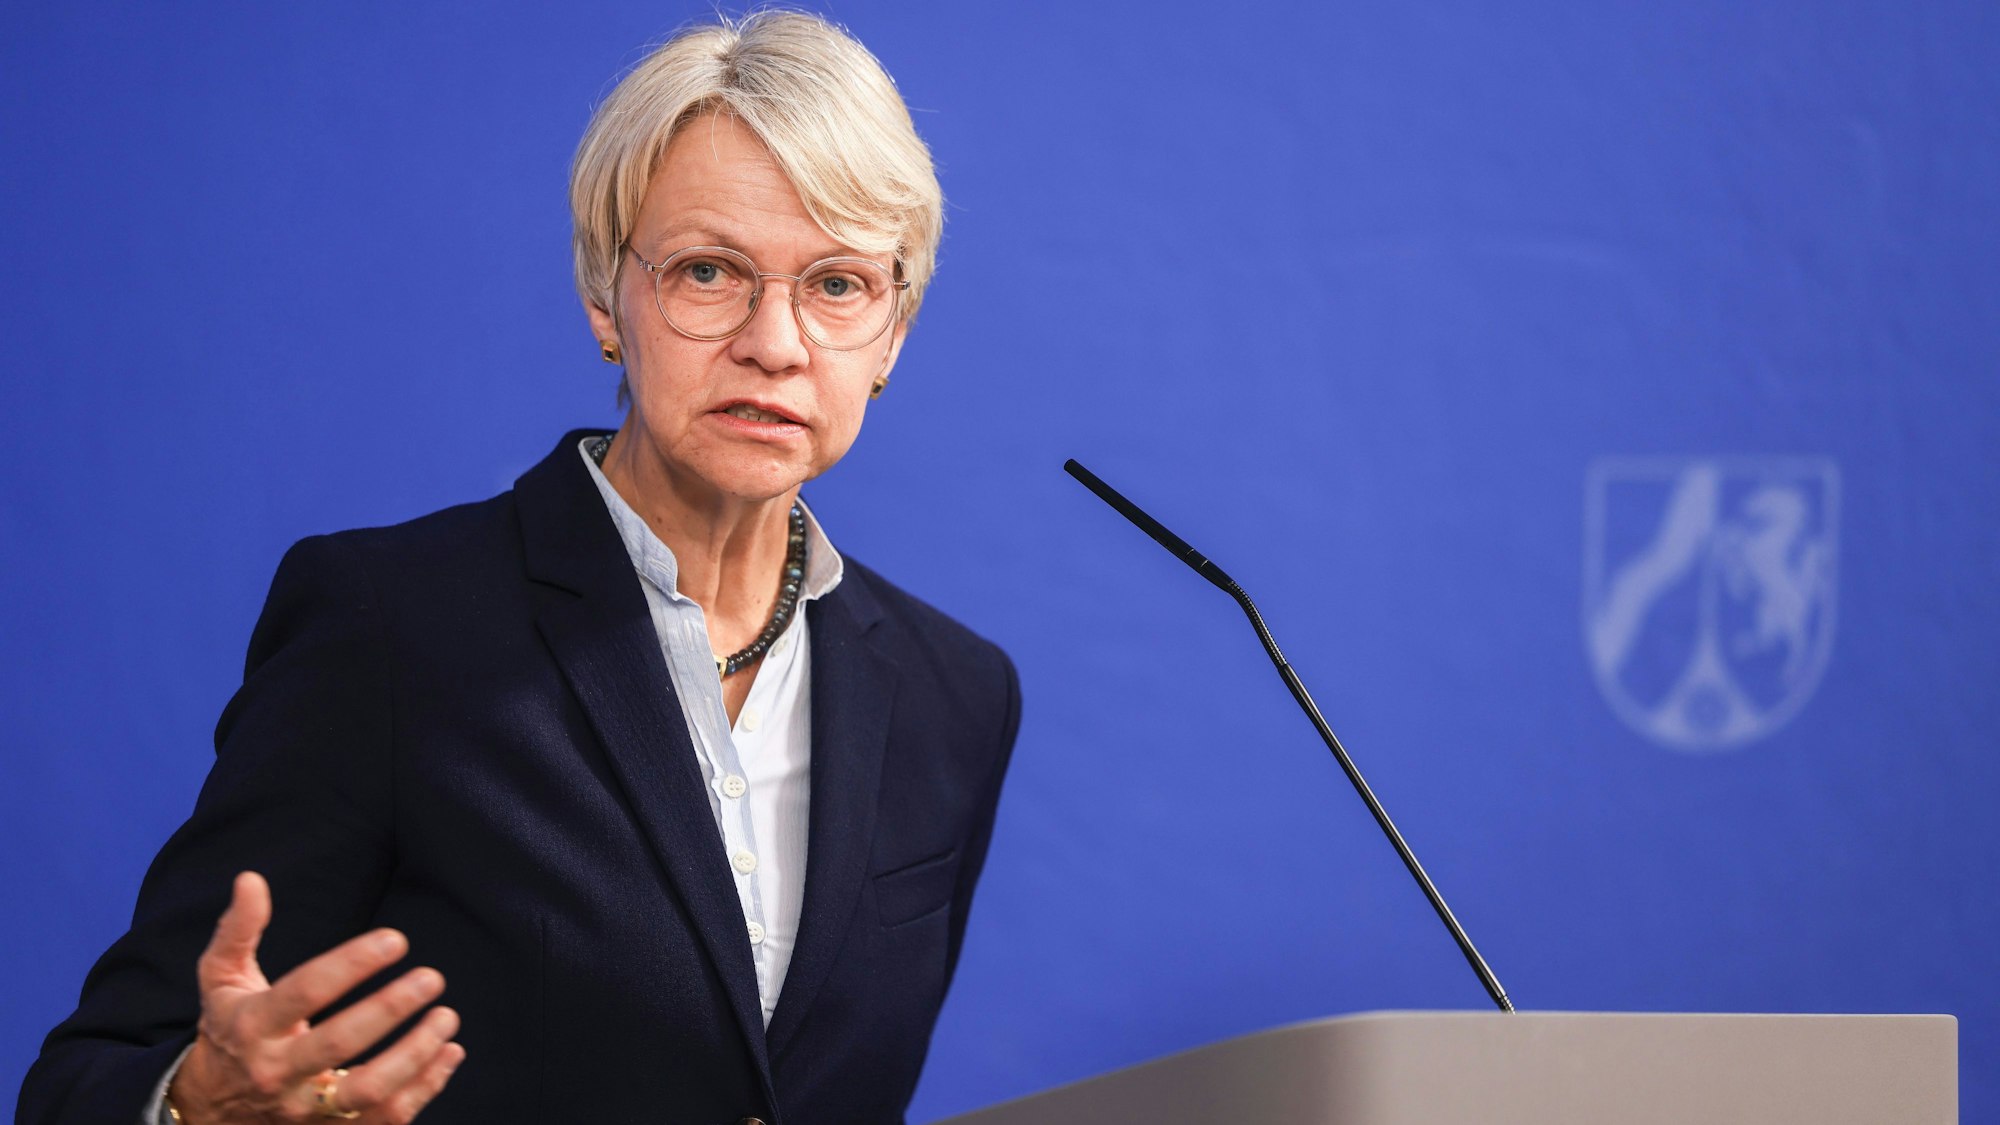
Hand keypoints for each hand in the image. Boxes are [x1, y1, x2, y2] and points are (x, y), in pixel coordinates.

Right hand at [167, 872, 465, 1123]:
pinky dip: (425, 1088)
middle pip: (339, 1044)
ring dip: (415, 1056)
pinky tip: (450, 1053)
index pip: (305, 992)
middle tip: (432, 978)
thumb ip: (239, 931)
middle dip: (390, 1009)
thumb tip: (251, 879)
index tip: (396, 940)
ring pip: (367, 1092)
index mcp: (254, 1027)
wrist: (210, 1108)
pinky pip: (384, 1119)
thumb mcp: (222, 980)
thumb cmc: (230, 1029)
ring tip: (447, 1017)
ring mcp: (305, 1109)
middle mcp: (278, 1072)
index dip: (352, 964)